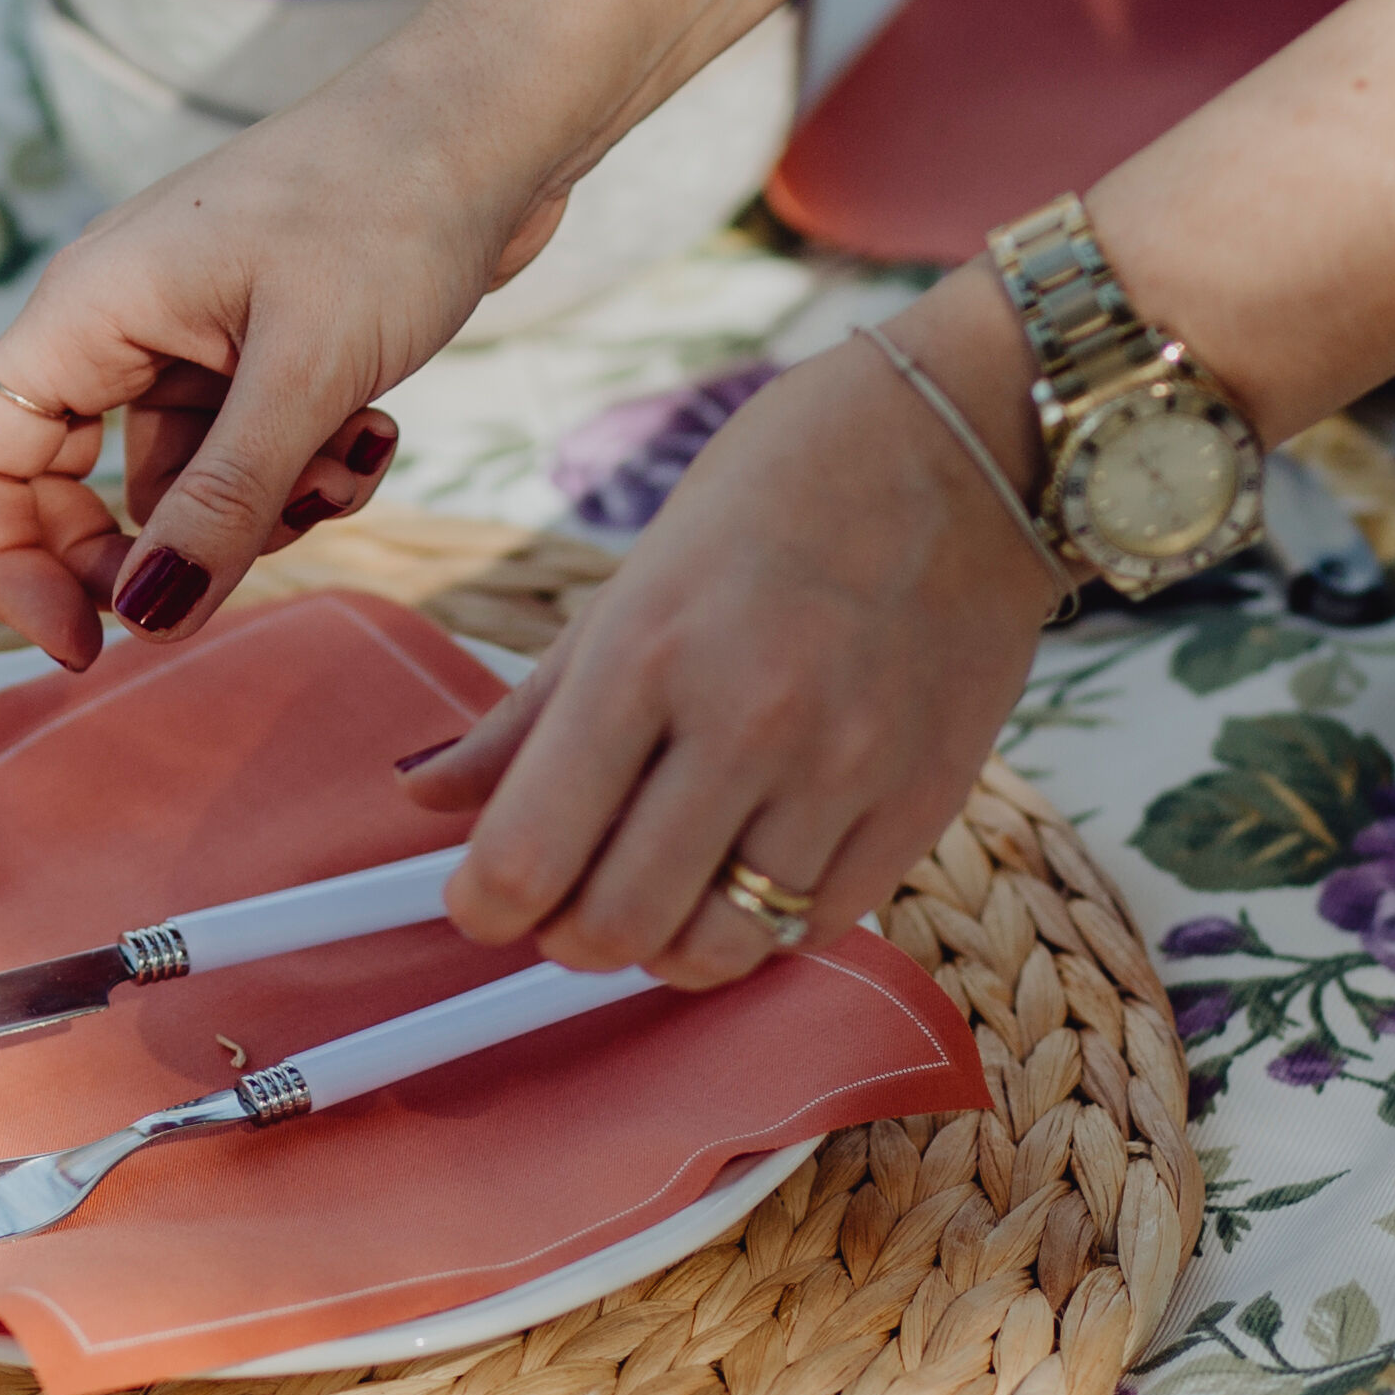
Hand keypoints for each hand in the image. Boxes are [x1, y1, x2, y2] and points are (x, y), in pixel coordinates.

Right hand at [0, 77, 569, 667]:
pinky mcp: (258, 350)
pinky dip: (308, 469)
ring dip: (265, 508)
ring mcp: (188, 337)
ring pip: (181, 485)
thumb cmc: (388, 209)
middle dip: (148, 554)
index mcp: (86, 310)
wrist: (493, 119)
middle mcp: (117, 324)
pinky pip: (250, 456)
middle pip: (64, 490)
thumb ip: (221, 503)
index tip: (85, 647)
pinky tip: (378, 428)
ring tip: (354, 455)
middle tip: (222, 591)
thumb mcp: (305, 375)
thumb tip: (145, 623)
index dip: (5, 568)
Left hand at [404, 311, 1069, 988]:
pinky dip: (763, 924)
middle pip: (617, 926)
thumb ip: (530, 709)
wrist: (965, 447)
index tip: (484, 901)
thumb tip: (428, 799)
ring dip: (669, 944)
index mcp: (648, 652)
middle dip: (569, 938)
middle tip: (569, 902)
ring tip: (663, 890)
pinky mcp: (920, 803)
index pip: (531, 853)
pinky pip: (814, 929)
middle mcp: (746, 720)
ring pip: (719, 948)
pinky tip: (748, 867)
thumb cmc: (782, 491)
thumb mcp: (633, 579)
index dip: (486, 906)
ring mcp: (843, 770)